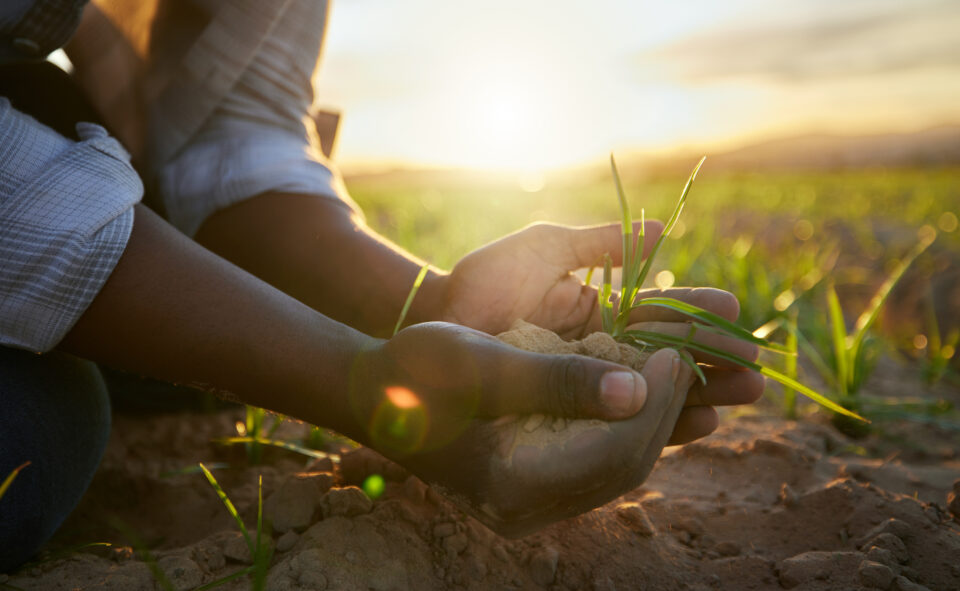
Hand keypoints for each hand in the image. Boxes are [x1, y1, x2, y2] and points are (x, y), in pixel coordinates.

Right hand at [345, 322, 690, 536]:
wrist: (375, 394)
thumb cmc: (420, 370)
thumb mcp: (484, 363)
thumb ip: (557, 380)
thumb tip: (634, 390)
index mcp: (511, 484)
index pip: (613, 451)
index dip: (655, 401)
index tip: (674, 349)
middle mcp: (525, 509)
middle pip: (621, 465)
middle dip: (663, 409)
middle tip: (684, 354)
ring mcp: (529, 505)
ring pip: (614, 466)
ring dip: (651, 418)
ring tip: (675, 369)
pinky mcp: (531, 488)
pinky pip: (595, 462)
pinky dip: (623, 426)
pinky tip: (642, 391)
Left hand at [440, 222, 763, 444]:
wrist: (436, 320)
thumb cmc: (486, 278)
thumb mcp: (546, 249)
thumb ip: (601, 243)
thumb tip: (663, 230)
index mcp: (604, 308)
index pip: (664, 313)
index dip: (700, 314)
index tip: (736, 313)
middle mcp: (604, 348)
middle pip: (670, 358)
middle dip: (714, 363)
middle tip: (756, 370)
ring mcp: (588, 381)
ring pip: (655, 392)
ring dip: (699, 396)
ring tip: (741, 397)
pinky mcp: (571, 412)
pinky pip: (621, 422)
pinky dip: (659, 424)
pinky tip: (694, 425)